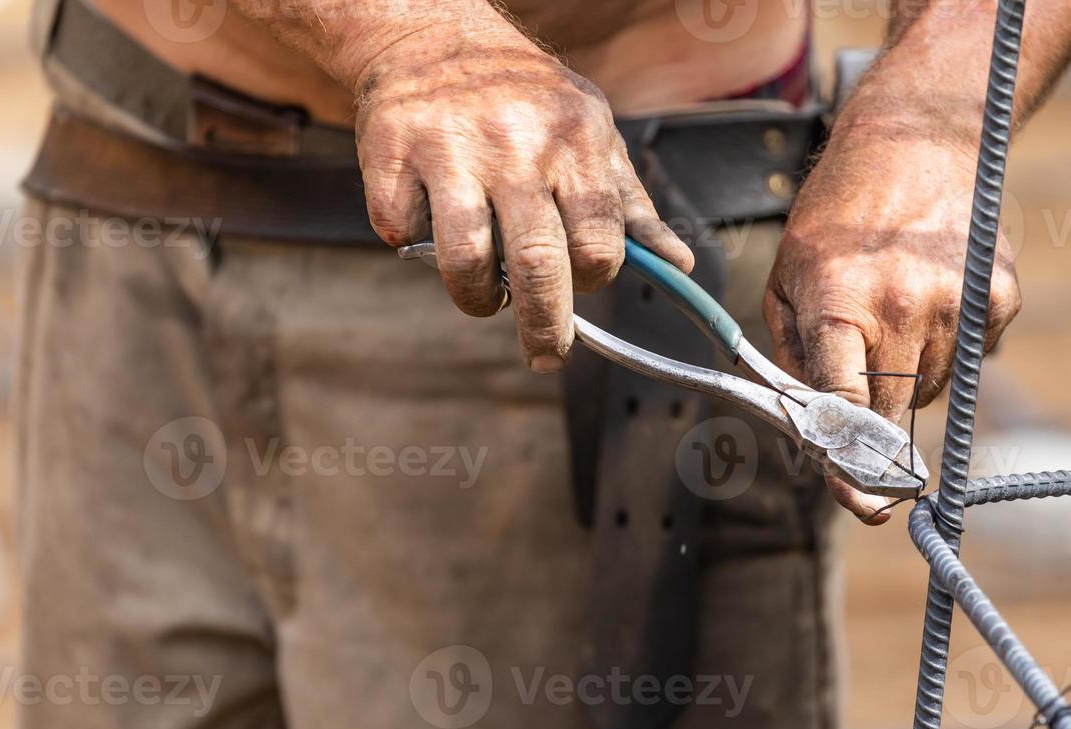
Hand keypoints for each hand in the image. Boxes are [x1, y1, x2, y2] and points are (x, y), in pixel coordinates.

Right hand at [354, 28, 692, 372]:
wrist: (434, 32)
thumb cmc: (524, 96)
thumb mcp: (591, 133)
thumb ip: (630, 205)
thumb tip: (681, 267)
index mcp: (574, 140)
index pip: (599, 242)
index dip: (593, 279)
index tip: (581, 284)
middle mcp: (513, 143)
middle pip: (537, 265)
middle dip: (545, 327)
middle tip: (546, 354)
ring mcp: (447, 148)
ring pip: (464, 263)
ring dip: (475, 297)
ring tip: (482, 293)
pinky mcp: (389, 154)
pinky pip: (401, 233)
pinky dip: (413, 244)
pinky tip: (428, 221)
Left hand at [764, 119, 1020, 522]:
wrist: (914, 143)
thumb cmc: (835, 218)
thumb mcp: (787, 279)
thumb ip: (790, 358)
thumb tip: (808, 431)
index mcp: (838, 302)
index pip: (843, 405)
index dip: (846, 459)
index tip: (856, 498)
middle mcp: (902, 305)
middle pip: (888, 413)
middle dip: (870, 427)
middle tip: (861, 417)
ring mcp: (957, 303)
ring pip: (929, 392)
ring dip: (906, 382)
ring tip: (891, 323)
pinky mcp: (998, 300)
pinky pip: (968, 362)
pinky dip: (946, 352)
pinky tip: (929, 304)